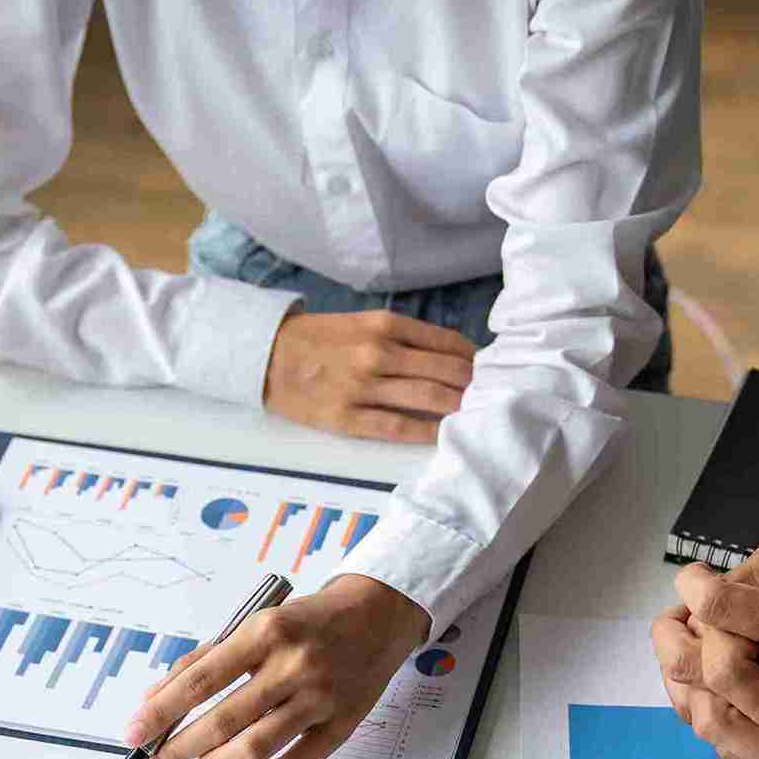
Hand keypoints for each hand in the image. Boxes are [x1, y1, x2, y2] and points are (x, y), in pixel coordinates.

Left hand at [125, 575, 428, 758]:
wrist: (378, 614)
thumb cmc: (308, 620)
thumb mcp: (255, 623)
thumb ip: (208, 659)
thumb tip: (158, 699)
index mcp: (265, 633)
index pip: (200, 680)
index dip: (161, 712)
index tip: (135, 734)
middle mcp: (292, 665)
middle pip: (222, 720)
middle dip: (179, 749)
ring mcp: (320, 698)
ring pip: (255, 748)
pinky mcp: (342, 725)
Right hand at [264, 309, 476, 442]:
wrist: (264, 355)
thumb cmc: (316, 339)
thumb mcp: (361, 323)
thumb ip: (402, 336)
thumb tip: (450, 356)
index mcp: (383, 325)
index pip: (446, 342)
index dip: (474, 359)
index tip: (488, 371)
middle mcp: (378, 353)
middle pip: (446, 371)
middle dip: (476, 385)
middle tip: (494, 396)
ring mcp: (363, 387)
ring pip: (428, 398)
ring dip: (459, 408)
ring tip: (477, 416)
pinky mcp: (347, 417)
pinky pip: (398, 427)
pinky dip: (427, 432)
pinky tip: (444, 435)